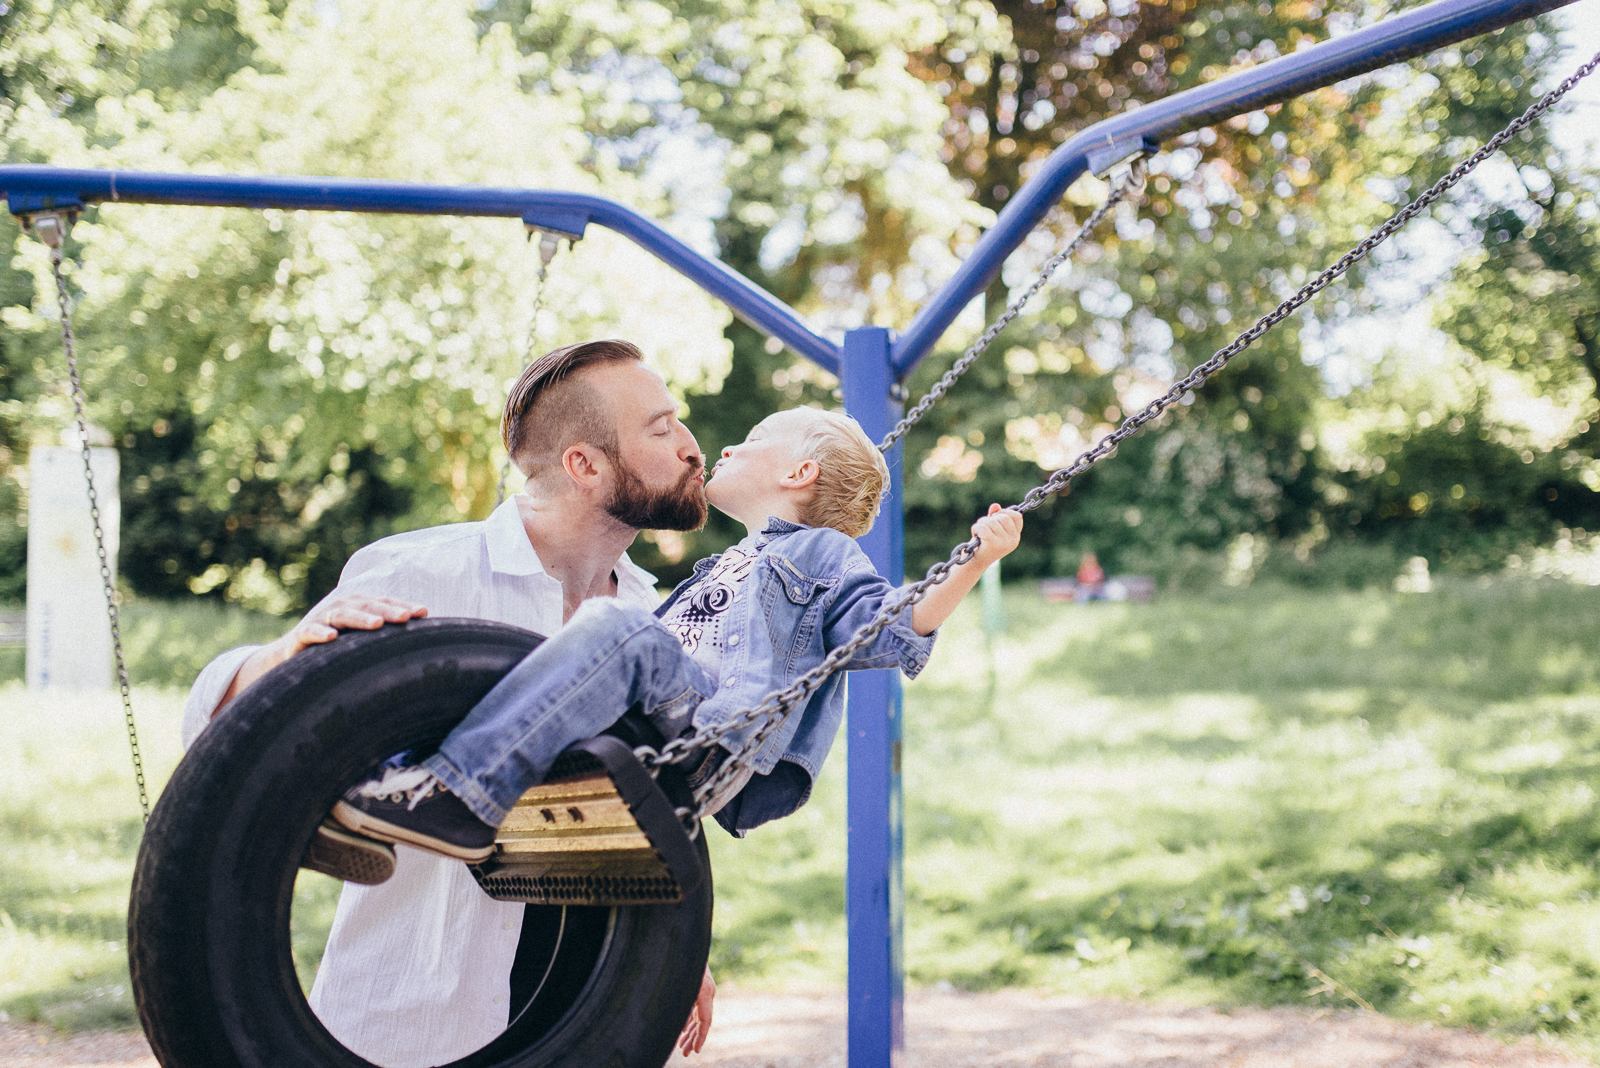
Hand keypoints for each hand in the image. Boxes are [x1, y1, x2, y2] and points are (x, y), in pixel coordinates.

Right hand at [281, 593, 428, 655]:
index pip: (384, 603)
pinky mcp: (301, 635)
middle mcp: (340, 608)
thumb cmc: (335, 647)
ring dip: (360, 618)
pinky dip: (320, 633)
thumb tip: (422, 644)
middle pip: (367, 606)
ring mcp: (320, 620)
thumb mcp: (361, 640)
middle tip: (407, 616)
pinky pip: (310, 632)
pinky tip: (332, 637)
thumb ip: (385, 637)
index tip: (424, 612)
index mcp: (358, 607)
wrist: (290, 655)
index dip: (403, 605)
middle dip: (388, 610)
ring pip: (342, 615)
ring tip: (378, 624)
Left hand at [676, 966, 715, 1055]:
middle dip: (693, 1038)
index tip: (695, 1051)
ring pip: (698, 1016)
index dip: (700, 1038)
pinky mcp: (698, 987)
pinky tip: (681, 1030)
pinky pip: (696, 1008)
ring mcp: (704, 989)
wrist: (685, 938)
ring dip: (690, 1031)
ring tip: (681, 1047)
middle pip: (702, 1021)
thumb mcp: (678, 982)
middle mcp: (707, 991)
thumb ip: (678, 1002)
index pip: (706, 1020)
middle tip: (684, 1053)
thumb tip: (673, 1025)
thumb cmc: (679, 958)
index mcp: (705, 991)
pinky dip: (688, 1020)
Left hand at [970, 503, 1022, 565]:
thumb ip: (995, 516)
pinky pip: (983, 527)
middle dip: (990, 518)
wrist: (975, 562)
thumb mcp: (992, 529)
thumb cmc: (984, 543)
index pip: (1017, 516)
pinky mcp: (993, 544)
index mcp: (1016, 537)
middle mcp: (1013, 540)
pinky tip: (975, 535)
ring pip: (992, 521)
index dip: (1005, 512)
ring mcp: (1004, 543)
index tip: (995, 516)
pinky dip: (976, 528)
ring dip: (981, 523)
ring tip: (979, 533)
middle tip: (984, 527)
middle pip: (1003, 517)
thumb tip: (995, 506)